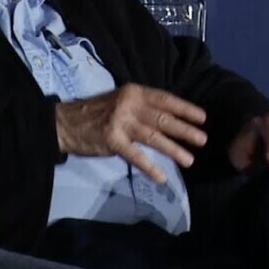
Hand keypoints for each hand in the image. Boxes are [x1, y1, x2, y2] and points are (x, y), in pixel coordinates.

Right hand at [55, 83, 206, 182]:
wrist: (66, 123)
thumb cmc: (97, 112)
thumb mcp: (122, 100)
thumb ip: (143, 106)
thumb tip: (171, 117)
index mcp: (135, 92)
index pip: (165, 99)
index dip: (185, 108)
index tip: (203, 118)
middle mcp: (130, 104)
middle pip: (163, 118)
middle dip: (185, 130)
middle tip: (203, 139)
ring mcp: (121, 122)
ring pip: (154, 137)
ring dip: (174, 149)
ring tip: (189, 160)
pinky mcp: (112, 140)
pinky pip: (135, 156)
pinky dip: (149, 167)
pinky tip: (161, 176)